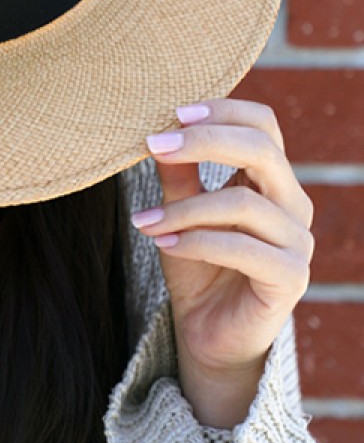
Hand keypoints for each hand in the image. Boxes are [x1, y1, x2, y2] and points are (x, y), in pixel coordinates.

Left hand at [130, 97, 314, 428]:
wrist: (208, 333)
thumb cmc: (196, 265)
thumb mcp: (179, 211)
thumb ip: (178, 172)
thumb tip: (161, 129)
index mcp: (271, 179)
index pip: (263, 124)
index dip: (223, 110)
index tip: (173, 113)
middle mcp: (292, 204)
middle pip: (262, 149)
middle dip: (204, 141)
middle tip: (152, 144)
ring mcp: (297, 242)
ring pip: (244, 203)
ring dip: (186, 207)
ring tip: (145, 219)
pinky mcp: (291, 278)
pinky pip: (243, 248)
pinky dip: (196, 241)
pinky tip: (163, 241)